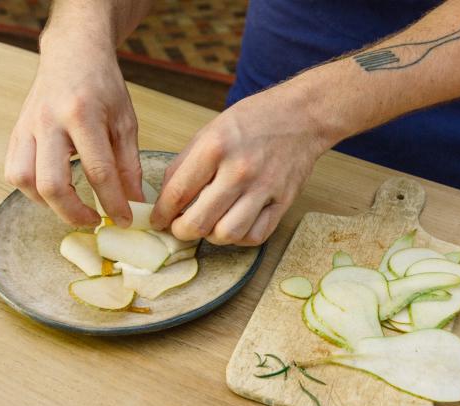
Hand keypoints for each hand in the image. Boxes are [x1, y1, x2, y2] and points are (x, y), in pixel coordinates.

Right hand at [4, 35, 141, 227]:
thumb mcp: (125, 122)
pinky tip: (54, 191)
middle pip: (52, 184)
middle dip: (74, 213)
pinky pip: (14, 170)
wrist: (73, 53)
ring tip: (73, 206)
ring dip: (48, 203)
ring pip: (24, 180)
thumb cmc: (103, 86)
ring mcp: (27, 126)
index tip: (125, 220)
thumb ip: (129, 165)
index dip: (113, 203)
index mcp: (83, 115)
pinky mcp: (16, 131)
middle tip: (95, 219)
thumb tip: (135, 203)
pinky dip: (32, 190)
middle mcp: (49, 121)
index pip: (98, 171)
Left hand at [151, 81, 329, 245]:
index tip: (158, 220)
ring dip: (211, 236)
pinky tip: (234, 224)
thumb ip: (184, 164)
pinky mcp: (284, 201)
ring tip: (208, 225)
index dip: (162, 214)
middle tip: (180, 227)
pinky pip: (255, 235)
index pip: (177, 193)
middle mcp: (239, 170)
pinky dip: (240, 237)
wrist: (301, 115)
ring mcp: (264, 188)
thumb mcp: (209, 131)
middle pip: (199, 222)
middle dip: (181, 231)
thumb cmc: (252, 121)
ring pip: (227, 234)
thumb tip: (165, 199)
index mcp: (215, 147)